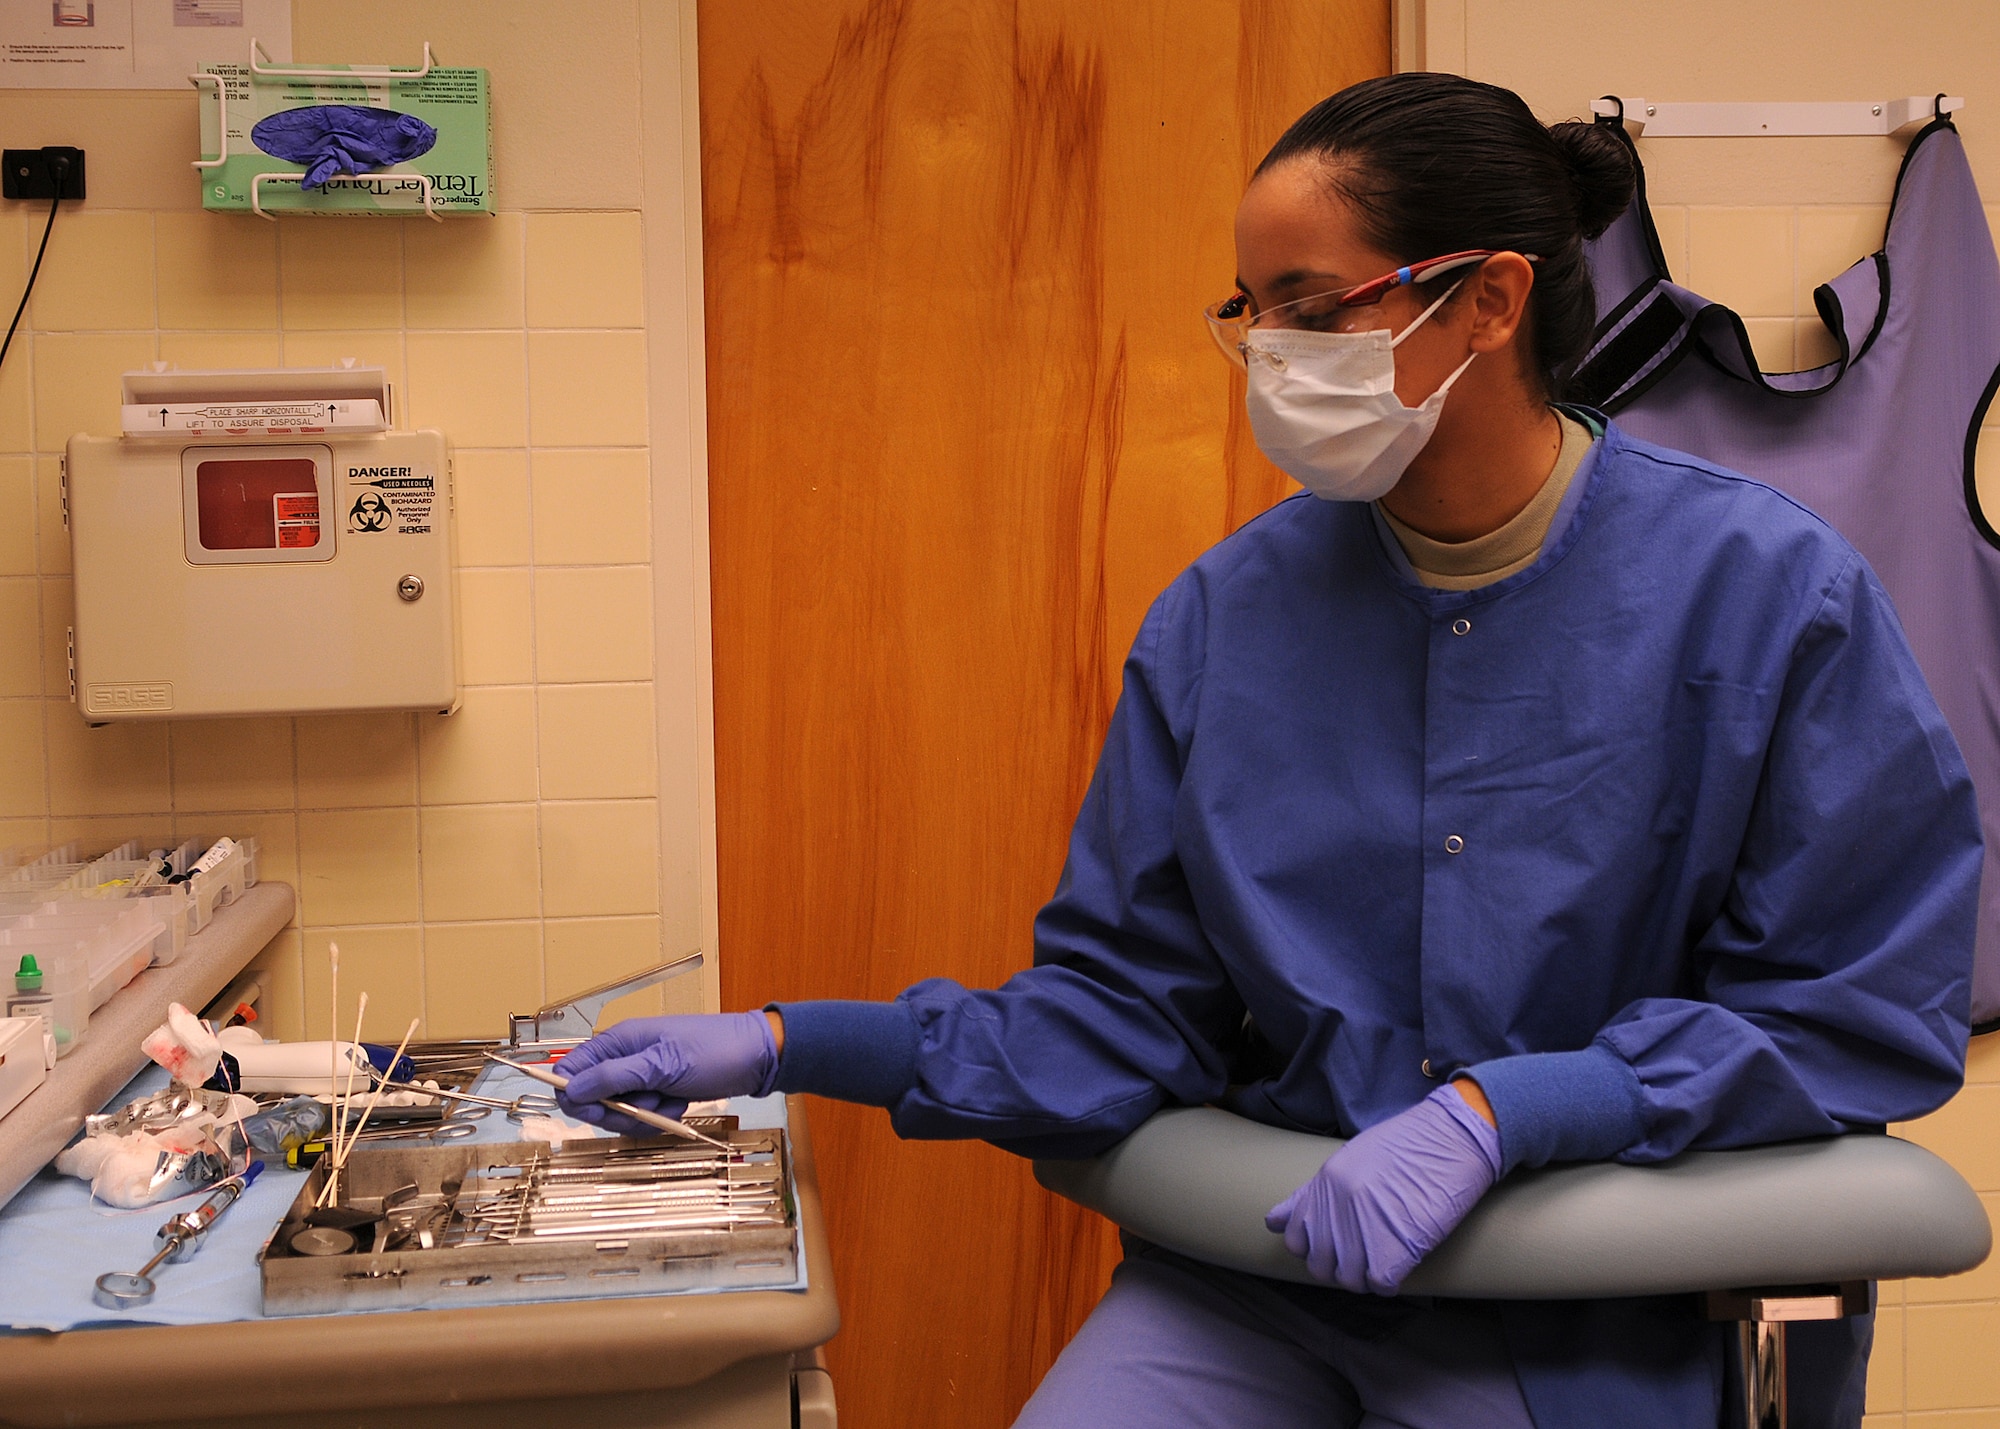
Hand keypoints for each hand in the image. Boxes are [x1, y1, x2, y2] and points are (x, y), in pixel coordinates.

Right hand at [553, 1012, 778, 1134]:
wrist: (757, 1057)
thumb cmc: (714, 1050)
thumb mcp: (661, 1064)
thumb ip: (614, 1076)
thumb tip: (570, 1088)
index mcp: (618, 1041)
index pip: (570, 1070)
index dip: (575, 1097)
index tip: (598, 1112)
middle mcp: (625, 1057)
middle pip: (592, 1098)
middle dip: (617, 1113)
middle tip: (645, 1109)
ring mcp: (643, 1075)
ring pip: (619, 1111)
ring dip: (643, 1116)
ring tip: (670, 1103)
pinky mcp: (660, 1090)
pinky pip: (644, 1115)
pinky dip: (660, 1116)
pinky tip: (680, 1105)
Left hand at [1264, 1082, 1502, 1293]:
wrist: (1454, 1137)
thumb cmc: (1410, 1145)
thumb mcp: (1352, 1158)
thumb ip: (1316, 1192)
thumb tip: (1274, 1222)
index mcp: (1325, 1183)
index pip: (1295, 1238)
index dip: (1314, 1248)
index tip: (1335, 1246)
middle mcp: (1338, 1206)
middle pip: (1321, 1265)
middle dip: (1340, 1267)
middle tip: (1365, 1256)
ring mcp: (1365, 1226)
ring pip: (1349, 1280)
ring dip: (1366, 1277)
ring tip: (1385, 1260)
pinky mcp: (1396, 1245)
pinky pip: (1380, 1284)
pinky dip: (1390, 1282)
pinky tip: (1401, 1265)